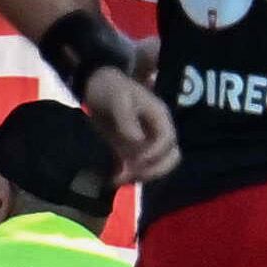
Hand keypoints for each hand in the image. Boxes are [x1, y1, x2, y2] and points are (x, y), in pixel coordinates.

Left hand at [79, 67, 179, 181]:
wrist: (95, 88)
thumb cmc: (110, 89)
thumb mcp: (118, 99)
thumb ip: (127, 120)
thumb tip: (137, 142)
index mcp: (159, 117)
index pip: (168, 140)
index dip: (155, 153)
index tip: (134, 159)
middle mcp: (157, 132)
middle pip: (171, 157)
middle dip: (154, 169)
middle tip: (131, 172)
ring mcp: (146, 143)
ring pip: (157, 166)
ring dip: (142, 176)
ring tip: (119, 177)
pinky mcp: (132, 151)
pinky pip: (139, 168)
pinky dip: (130, 176)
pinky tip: (113, 178)